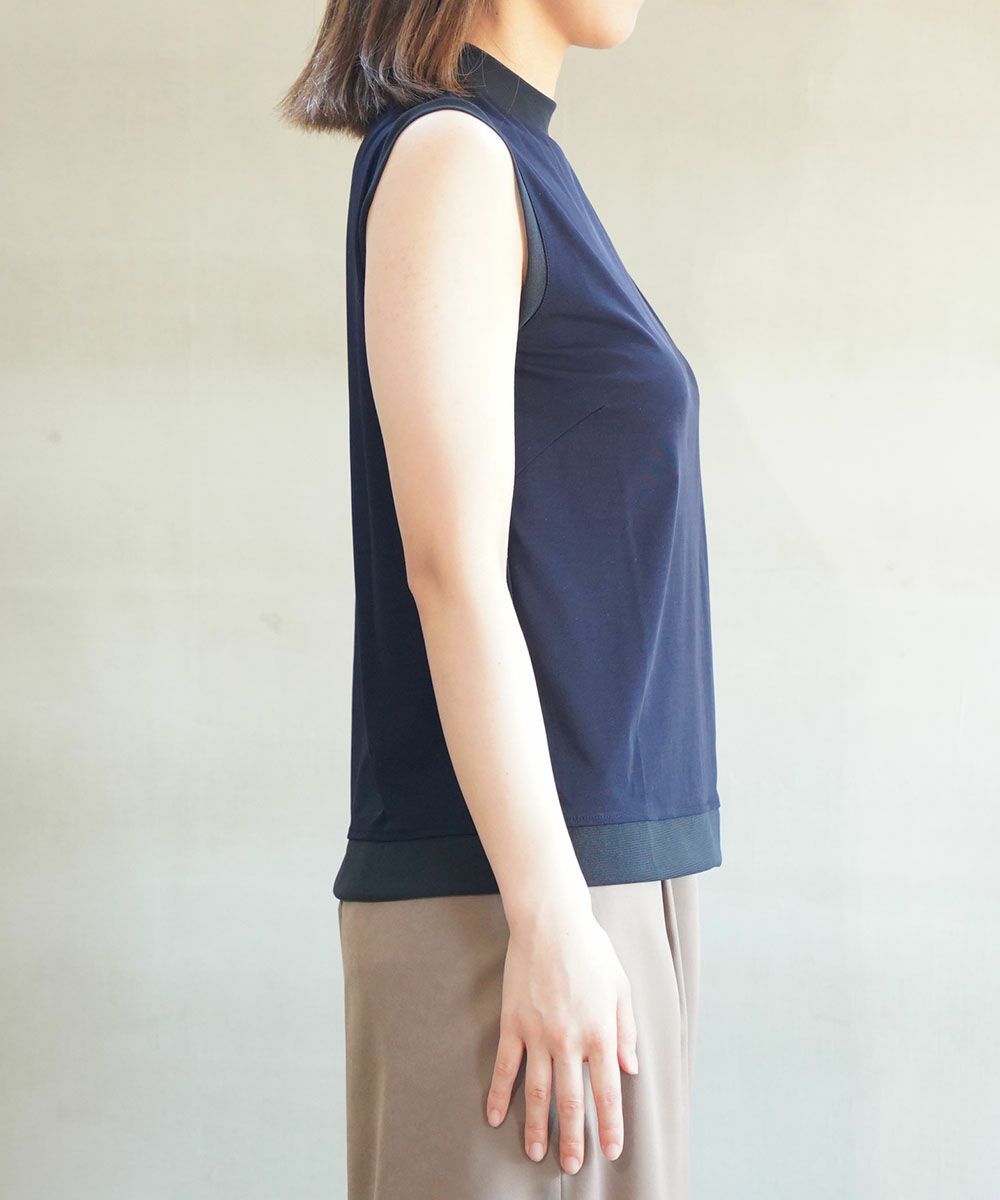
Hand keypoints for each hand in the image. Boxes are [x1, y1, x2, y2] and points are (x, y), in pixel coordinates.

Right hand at [485, 892, 638, 1173]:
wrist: (551, 922)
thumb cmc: (591, 950)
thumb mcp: (620, 987)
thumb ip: (626, 1030)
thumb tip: (630, 1067)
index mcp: (600, 1032)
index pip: (606, 1091)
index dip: (609, 1124)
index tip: (610, 1150)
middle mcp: (569, 1040)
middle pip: (571, 1099)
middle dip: (573, 1137)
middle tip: (572, 1164)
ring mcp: (538, 1034)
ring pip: (537, 1091)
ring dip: (536, 1125)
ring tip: (535, 1152)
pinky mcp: (513, 1023)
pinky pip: (505, 1067)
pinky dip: (499, 1094)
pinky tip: (495, 1117)